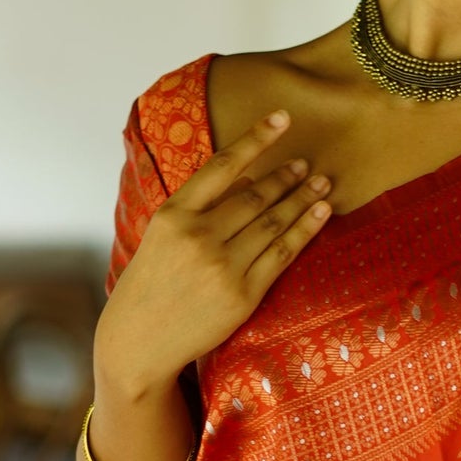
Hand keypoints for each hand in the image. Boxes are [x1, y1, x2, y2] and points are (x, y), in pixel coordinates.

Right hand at [96, 111, 331, 393]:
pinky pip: (282, 254)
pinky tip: (320, 213)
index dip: (256, 140)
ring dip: (302, 198)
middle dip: (286, 176)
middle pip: (255, 195)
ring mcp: (222, 266)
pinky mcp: (243, 293)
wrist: (139, 342)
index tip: (281, 118)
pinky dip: (305, 230)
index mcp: (173, 215)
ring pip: (273, 222)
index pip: (222, 166)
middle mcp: (198, 236)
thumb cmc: (151, 284)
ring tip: (321, 183)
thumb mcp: (162, 236)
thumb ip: (200, 207)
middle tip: (308, 163)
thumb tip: (247, 180)